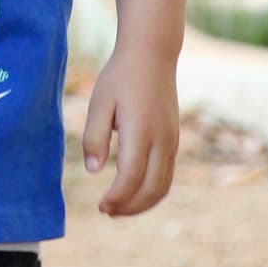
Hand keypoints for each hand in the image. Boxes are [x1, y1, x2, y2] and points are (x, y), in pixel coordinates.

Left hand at [81, 44, 179, 216]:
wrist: (153, 54)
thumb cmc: (120, 77)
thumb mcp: (100, 102)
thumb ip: (94, 137)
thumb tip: (93, 170)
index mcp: (141, 130)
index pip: (130, 177)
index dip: (116, 198)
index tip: (101, 206)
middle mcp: (162, 140)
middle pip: (151, 189)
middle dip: (130, 207)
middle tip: (106, 211)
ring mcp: (171, 141)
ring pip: (163, 186)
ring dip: (142, 204)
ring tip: (118, 208)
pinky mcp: (174, 140)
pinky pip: (167, 175)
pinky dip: (152, 191)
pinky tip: (133, 192)